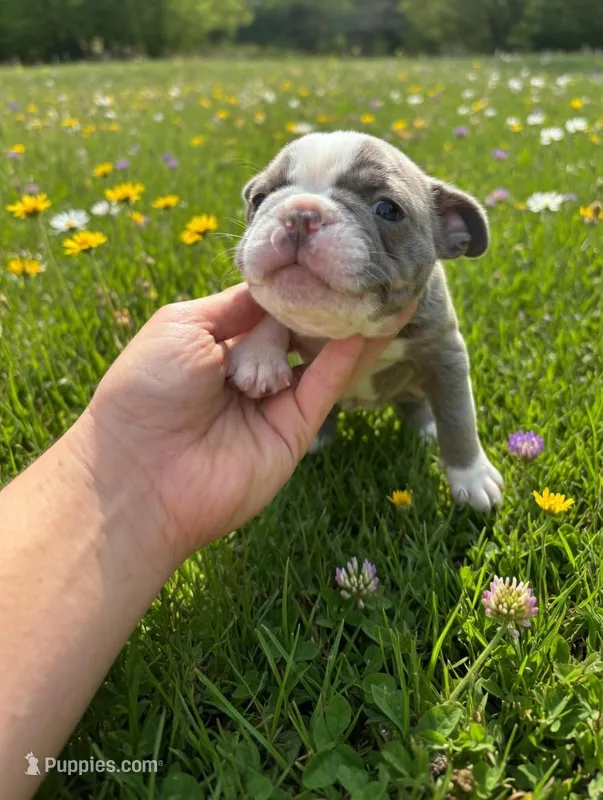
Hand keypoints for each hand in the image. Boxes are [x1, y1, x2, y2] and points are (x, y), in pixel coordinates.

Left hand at [73, 284, 415, 569]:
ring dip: (353, 324)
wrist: (139, 471)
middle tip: (365, 264)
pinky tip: (377, 322)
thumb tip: (277, 284)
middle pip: (297, 328)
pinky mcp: (295, 430)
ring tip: (391, 287)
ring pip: (320, 356)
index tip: (324, 251)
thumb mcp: (182, 326)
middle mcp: (249, 372)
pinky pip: (326, 385)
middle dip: (328, 300)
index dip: (293, 283)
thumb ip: (236, 305)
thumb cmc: (147, 388)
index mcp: (216, 344)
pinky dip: (350, 355)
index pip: (266, 307)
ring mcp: (274, 402)